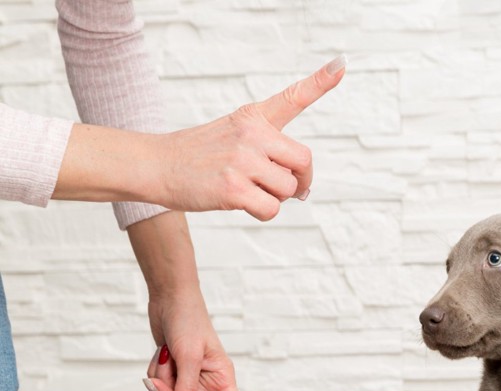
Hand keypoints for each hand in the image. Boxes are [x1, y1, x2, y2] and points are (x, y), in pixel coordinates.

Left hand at [144, 288, 243, 390]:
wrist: (171, 299)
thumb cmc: (188, 321)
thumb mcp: (188, 358)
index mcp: (222, 375)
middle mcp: (207, 379)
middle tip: (170, 364)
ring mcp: (189, 376)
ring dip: (161, 377)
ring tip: (167, 352)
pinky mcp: (173, 371)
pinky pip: (158, 386)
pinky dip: (155, 370)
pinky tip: (162, 352)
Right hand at [156, 55, 346, 218]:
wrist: (155, 165)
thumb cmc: (198, 154)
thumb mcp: (232, 133)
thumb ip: (269, 151)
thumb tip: (303, 190)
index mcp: (253, 117)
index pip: (293, 97)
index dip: (321, 81)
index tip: (341, 64)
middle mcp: (251, 134)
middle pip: (304, 161)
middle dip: (300, 180)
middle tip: (286, 188)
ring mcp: (242, 161)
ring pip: (289, 189)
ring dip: (276, 197)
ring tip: (249, 189)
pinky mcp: (233, 190)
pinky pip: (271, 209)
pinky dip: (262, 212)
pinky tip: (241, 203)